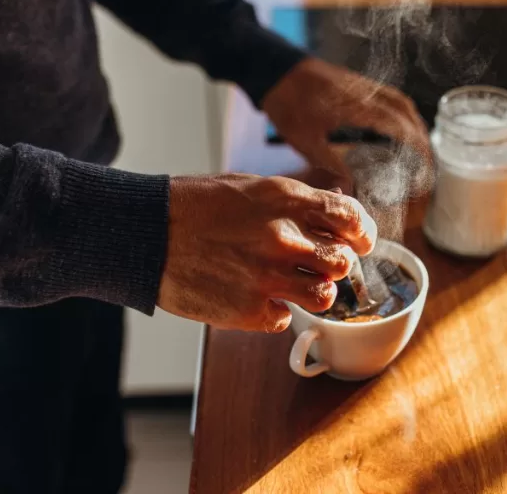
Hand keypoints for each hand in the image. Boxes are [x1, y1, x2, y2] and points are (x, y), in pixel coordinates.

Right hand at [158, 174, 377, 331]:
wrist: (145, 233)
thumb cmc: (193, 206)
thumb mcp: (248, 187)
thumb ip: (293, 201)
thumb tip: (334, 207)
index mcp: (285, 200)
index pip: (349, 217)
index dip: (361, 232)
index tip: (360, 241)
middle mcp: (283, 238)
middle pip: (342, 262)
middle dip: (336, 264)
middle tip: (320, 265)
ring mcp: (267, 277)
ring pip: (325, 296)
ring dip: (315, 292)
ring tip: (294, 285)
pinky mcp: (249, 310)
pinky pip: (286, 319)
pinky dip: (277, 312)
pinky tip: (256, 297)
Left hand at [261, 57, 431, 184]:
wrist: (274, 69)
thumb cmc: (287, 104)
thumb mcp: (305, 141)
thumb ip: (331, 163)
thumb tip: (351, 187)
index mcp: (357, 106)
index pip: (398, 124)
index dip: (417, 143)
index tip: (426, 162)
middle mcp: (365, 92)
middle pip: (405, 109)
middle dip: (420, 134)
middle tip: (426, 159)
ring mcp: (361, 84)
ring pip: (399, 99)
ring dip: (412, 120)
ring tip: (418, 145)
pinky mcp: (355, 82)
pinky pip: (387, 95)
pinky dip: (400, 110)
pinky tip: (396, 125)